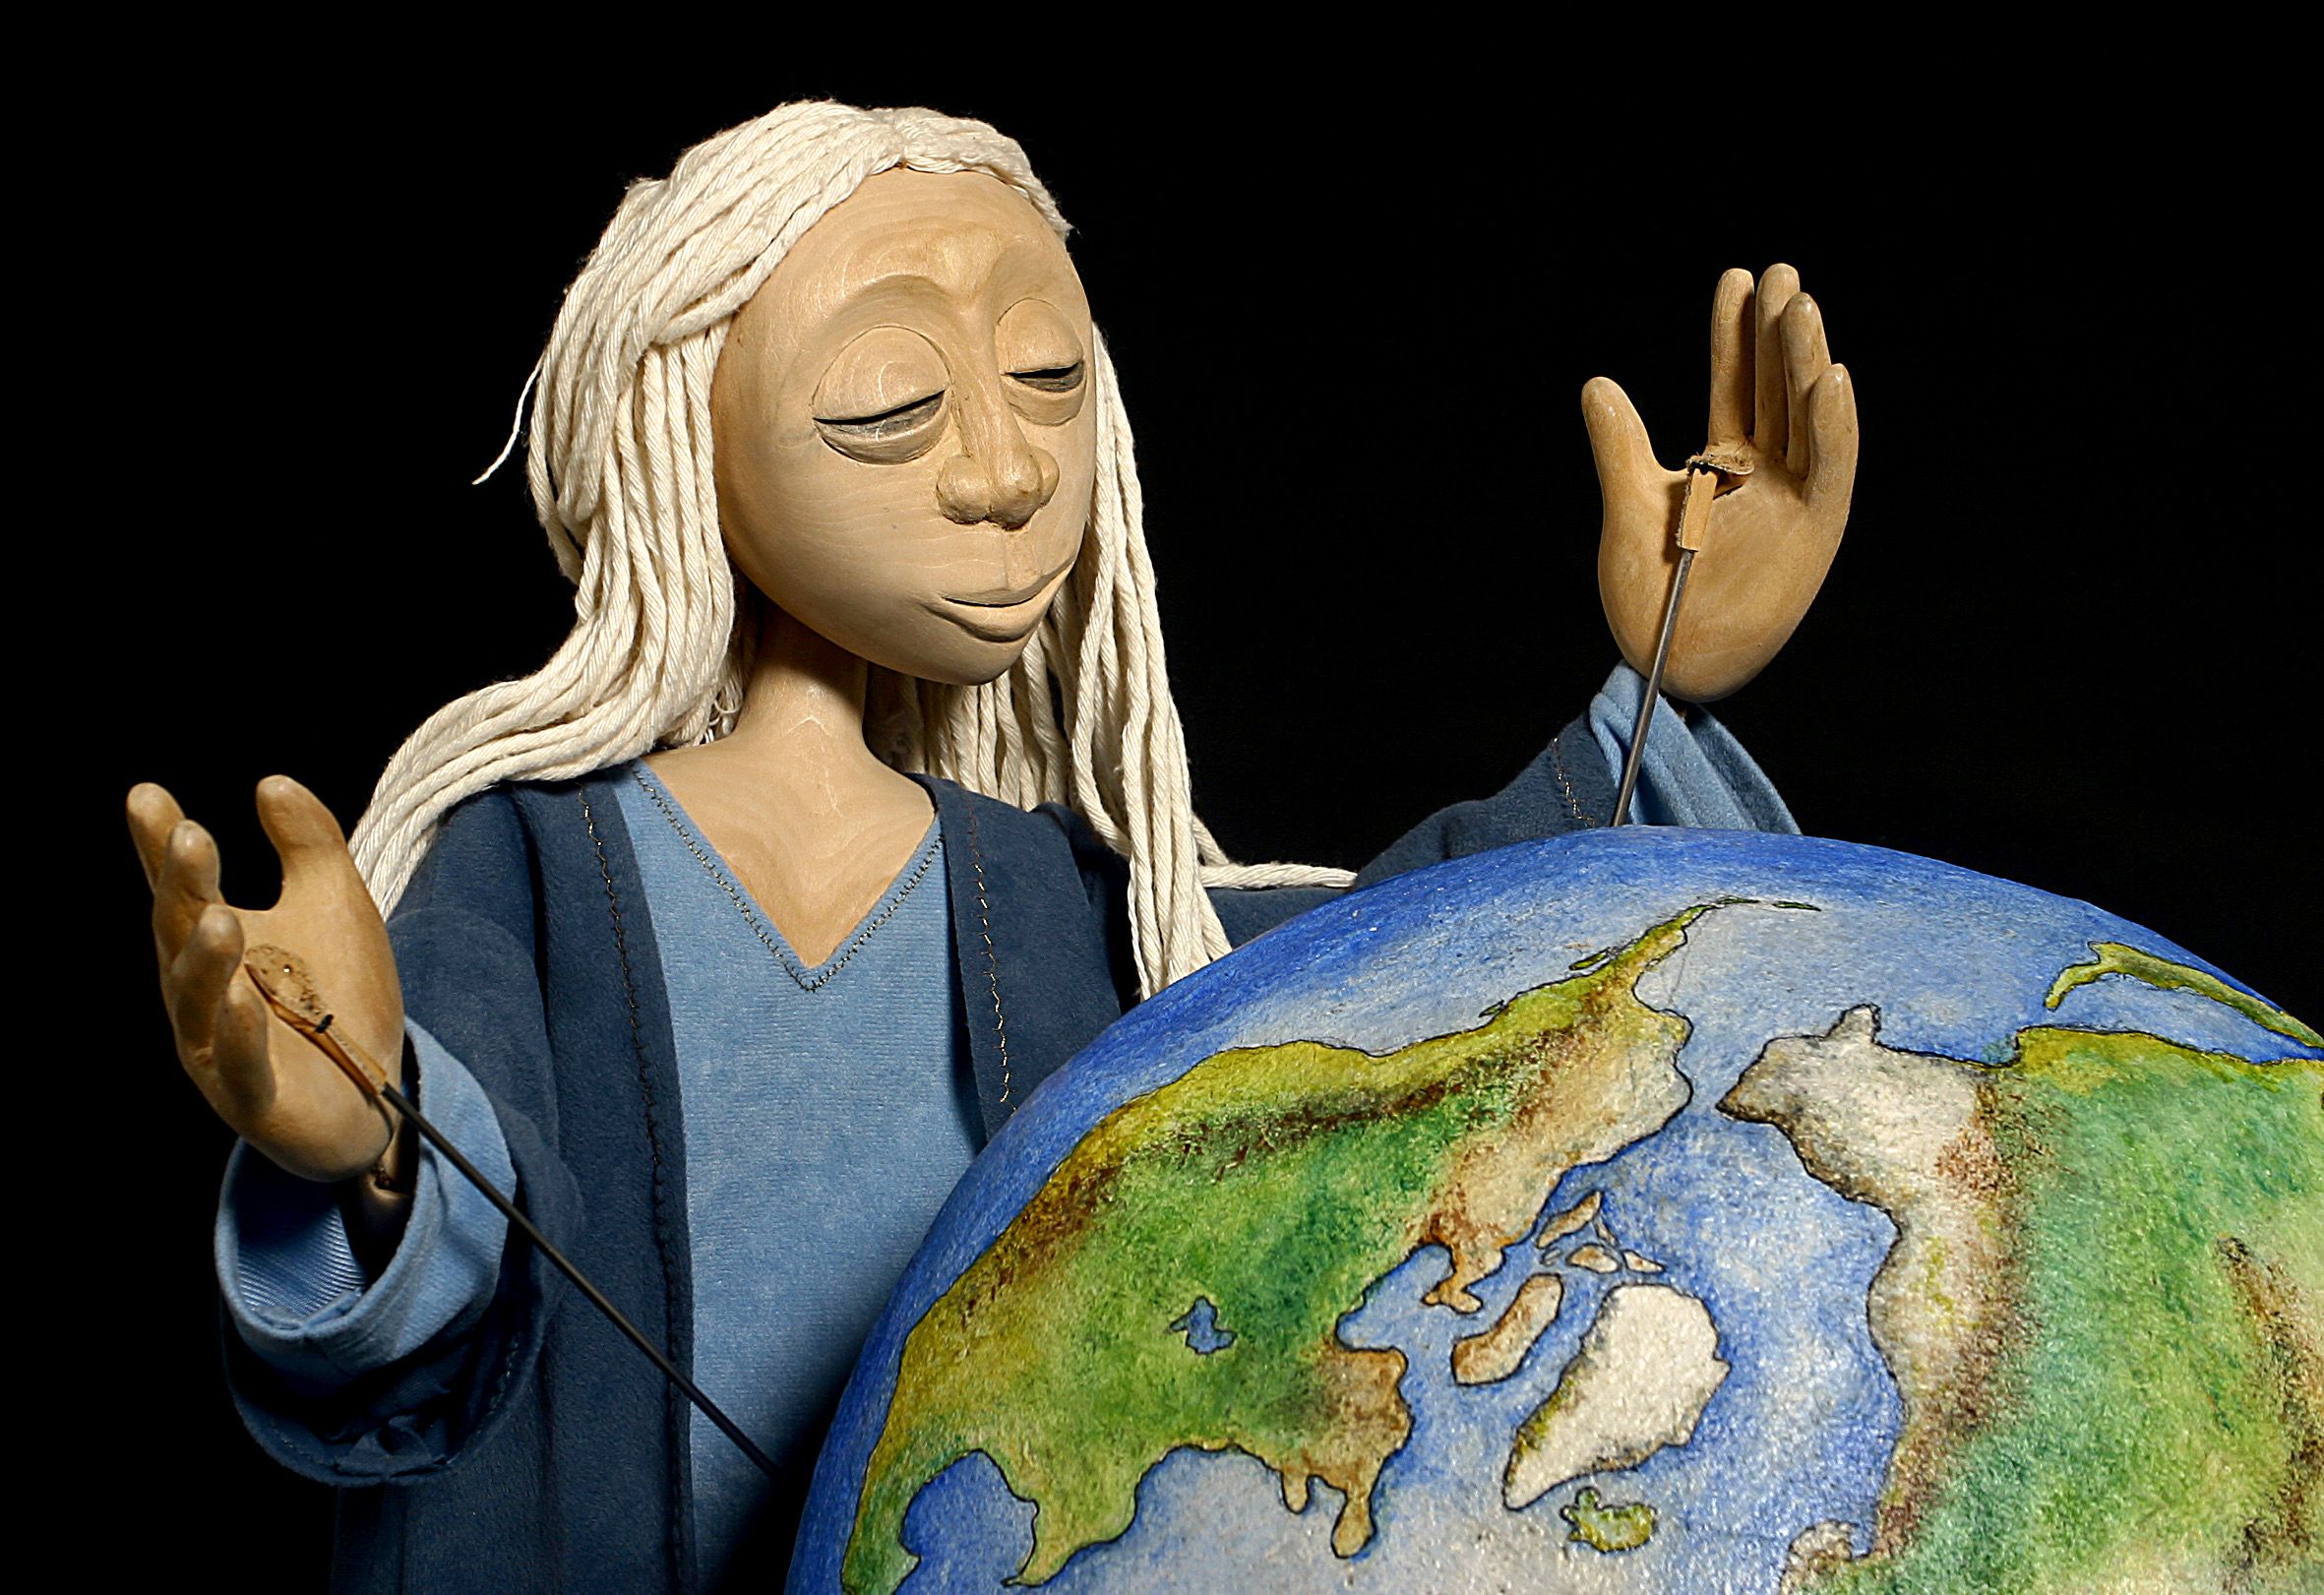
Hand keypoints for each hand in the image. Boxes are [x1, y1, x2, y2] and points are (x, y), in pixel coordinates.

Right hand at [128, 776, 405, 1186]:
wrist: (372, 1094)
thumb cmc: (337, 996)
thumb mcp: (336, 905)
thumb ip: (309, 845)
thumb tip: (272, 782)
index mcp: (213, 941)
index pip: (182, 887)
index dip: (160, 844)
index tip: (146, 795)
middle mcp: (200, 992)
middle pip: (182, 934)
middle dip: (183, 888)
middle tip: (190, 837)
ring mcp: (217, 1048)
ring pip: (200, 1001)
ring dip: (206, 961)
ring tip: (219, 918)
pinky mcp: (252, 1098)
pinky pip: (240, 1067)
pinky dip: (239, 1037)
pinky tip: (243, 1003)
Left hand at [1587, 264, 1858, 702]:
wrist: (1667, 662)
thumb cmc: (1650, 596)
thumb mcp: (1628, 508)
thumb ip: (1621, 447)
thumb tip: (1597, 383)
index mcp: (1726, 463)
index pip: (1735, 384)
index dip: (1734, 334)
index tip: (1733, 278)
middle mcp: (1769, 474)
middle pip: (1778, 389)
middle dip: (1778, 333)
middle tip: (1779, 274)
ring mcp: (1796, 500)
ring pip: (1808, 419)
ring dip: (1806, 364)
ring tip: (1799, 307)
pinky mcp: (1817, 532)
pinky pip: (1831, 470)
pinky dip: (1834, 424)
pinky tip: (1831, 377)